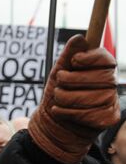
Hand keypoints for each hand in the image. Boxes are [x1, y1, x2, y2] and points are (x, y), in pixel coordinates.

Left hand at [28, 34, 118, 163]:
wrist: (51, 124)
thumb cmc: (57, 95)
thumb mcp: (58, 73)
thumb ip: (68, 56)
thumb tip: (80, 38)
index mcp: (101, 70)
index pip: (107, 60)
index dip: (92, 59)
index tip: (74, 61)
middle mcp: (110, 85)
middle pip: (103, 78)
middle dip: (74, 79)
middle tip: (59, 82)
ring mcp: (111, 103)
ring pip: (95, 97)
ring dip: (67, 97)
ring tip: (57, 98)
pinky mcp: (107, 119)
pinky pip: (91, 114)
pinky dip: (69, 112)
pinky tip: (60, 111)